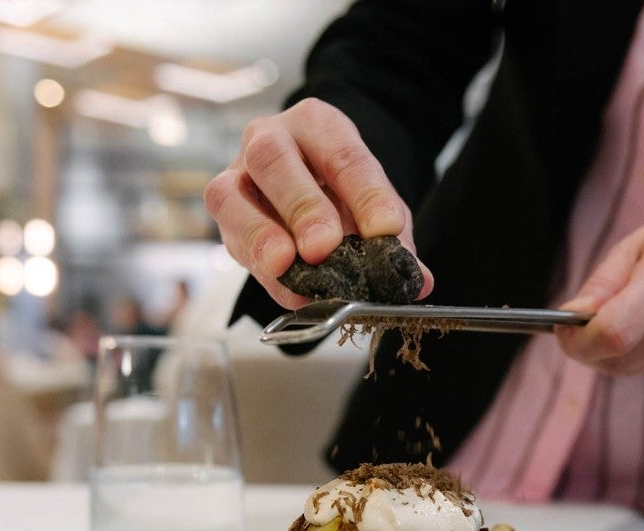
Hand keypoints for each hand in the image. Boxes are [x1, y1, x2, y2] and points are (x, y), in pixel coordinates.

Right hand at [204, 98, 433, 307]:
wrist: (305, 184)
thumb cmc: (341, 191)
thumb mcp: (375, 206)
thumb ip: (396, 240)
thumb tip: (419, 281)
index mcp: (318, 125)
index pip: (343, 155)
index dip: (366, 193)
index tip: (385, 229)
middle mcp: (269, 138)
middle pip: (275, 161)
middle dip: (302, 207)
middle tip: (324, 246)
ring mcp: (237, 173)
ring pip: (231, 194)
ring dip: (261, 234)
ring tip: (287, 264)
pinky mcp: (223, 213)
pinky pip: (230, 237)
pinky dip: (260, 269)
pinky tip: (288, 291)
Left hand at [555, 202, 643, 375]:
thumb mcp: (632, 246)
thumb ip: (599, 287)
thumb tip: (569, 323)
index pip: (613, 334)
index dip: (578, 341)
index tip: (563, 328)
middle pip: (619, 359)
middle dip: (591, 347)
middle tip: (587, 321)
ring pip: (633, 370)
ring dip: (616, 352)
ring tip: (632, 315)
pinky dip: (643, 354)